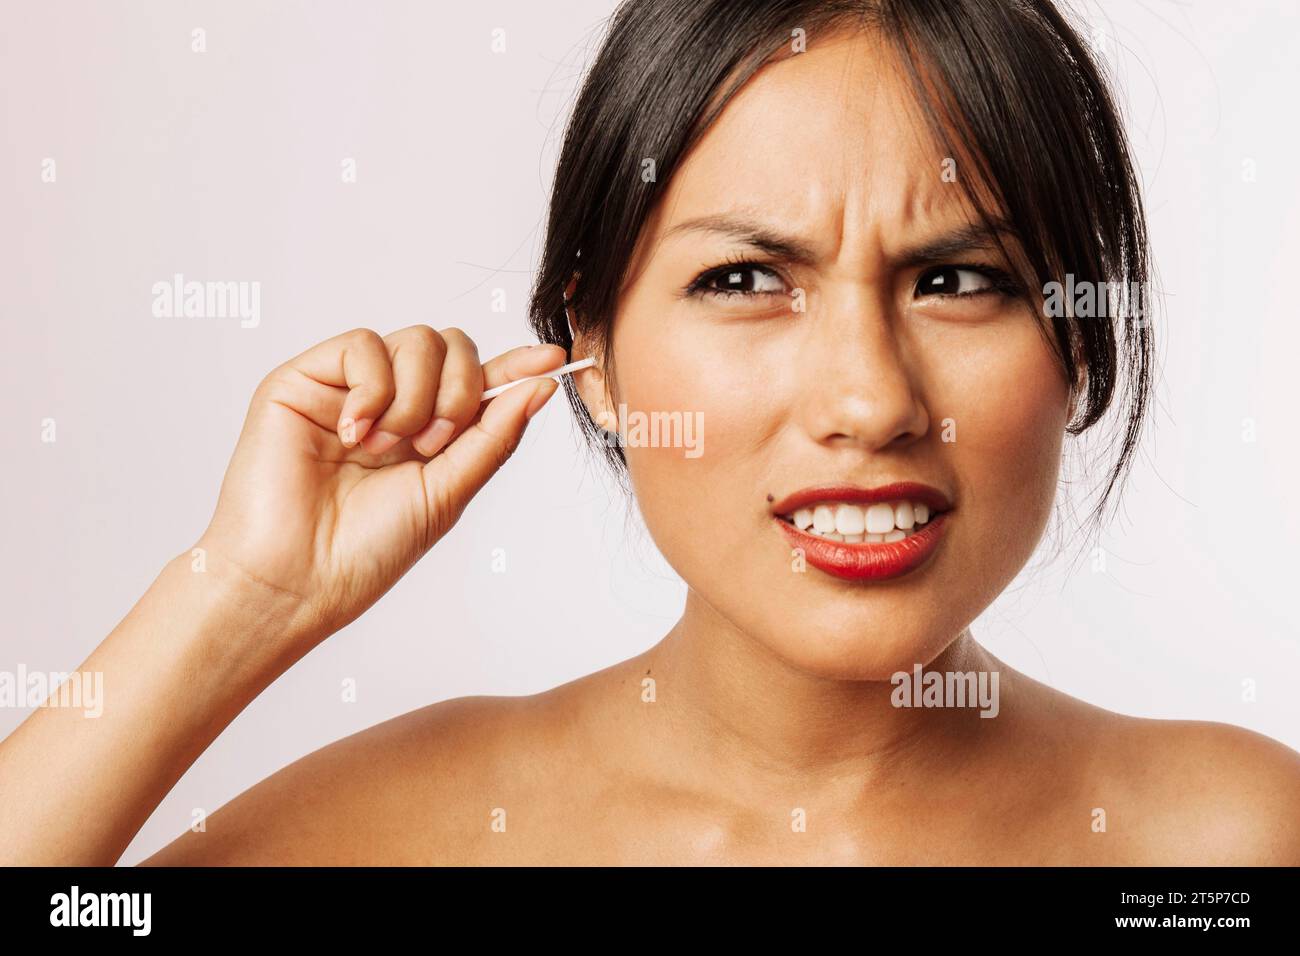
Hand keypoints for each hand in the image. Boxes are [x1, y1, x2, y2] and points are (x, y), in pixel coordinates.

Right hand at [195, 326, 563, 647]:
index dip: (516, 366)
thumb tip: (541, 387)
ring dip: (416, 399)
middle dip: (461, 393)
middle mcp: (393, 405)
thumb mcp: (449, 493)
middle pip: (454, 348)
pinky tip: (354, 433)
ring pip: (417, 340)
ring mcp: (350, 389)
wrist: (297, 576)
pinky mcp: (305, 379)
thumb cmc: (367, 549)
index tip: (553, 357)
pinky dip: (373, 390)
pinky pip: (364, 345)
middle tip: (433, 445)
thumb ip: (494, 436)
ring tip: (385, 449)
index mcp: (429, 433)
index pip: (480, 383)